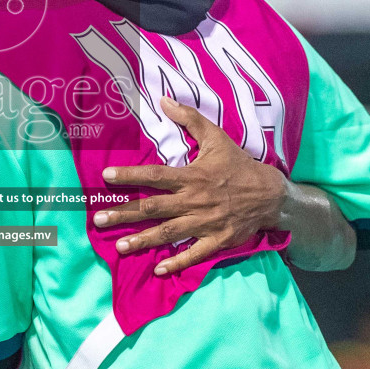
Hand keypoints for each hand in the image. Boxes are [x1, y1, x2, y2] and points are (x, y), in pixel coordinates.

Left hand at [94, 96, 289, 275]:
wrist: (271, 194)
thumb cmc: (239, 165)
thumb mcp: (216, 137)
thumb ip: (189, 119)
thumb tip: (164, 100)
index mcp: (192, 176)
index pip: (155, 176)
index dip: (130, 176)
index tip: (106, 177)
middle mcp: (195, 201)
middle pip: (153, 208)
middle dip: (124, 214)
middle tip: (98, 220)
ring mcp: (206, 223)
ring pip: (168, 233)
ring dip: (142, 240)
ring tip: (119, 246)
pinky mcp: (218, 240)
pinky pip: (194, 254)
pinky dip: (177, 262)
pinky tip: (158, 269)